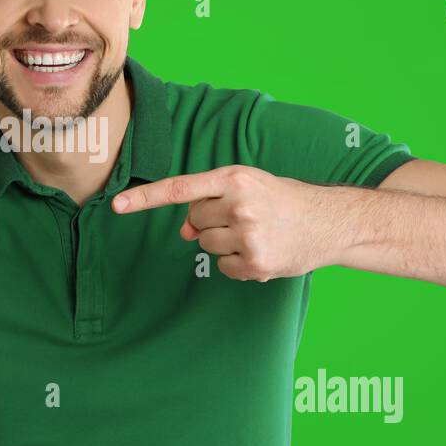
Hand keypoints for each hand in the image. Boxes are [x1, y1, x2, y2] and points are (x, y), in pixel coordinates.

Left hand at [111, 165, 334, 280]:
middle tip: (243, 217)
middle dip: (209, 222)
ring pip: (205, 245)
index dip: (145, 198)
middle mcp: (238, 205)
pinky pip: (224, 267)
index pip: (180, 189)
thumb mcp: (247, 187)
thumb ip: (210, 201)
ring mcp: (246, 236)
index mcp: (233, 178)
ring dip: (223, 243)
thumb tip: (184, 231)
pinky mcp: (255, 262)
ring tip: (255, 234)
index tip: (116, 206)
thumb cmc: (283, 200)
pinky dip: (238, 264)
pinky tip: (262, 251)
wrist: (330, 221)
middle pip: (193, 221)